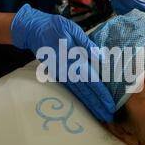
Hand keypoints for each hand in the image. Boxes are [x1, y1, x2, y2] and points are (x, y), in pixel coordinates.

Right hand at [11, 4, 114, 121]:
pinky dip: (79, 98)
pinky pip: (71, 89)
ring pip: (77, 93)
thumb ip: (86, 45)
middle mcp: (67, 71)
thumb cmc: (56, 27)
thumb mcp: (73, 30)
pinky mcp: (58, 74)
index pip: (91, 80)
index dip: (101, 94)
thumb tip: (100, 59)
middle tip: (108, 117)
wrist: (34, 30)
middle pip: (85, 91)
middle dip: (97, 105)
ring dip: (89, 105)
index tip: (110, 105)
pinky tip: (86, 105)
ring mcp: (61, 74)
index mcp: (73, 60)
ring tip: (100, 115)